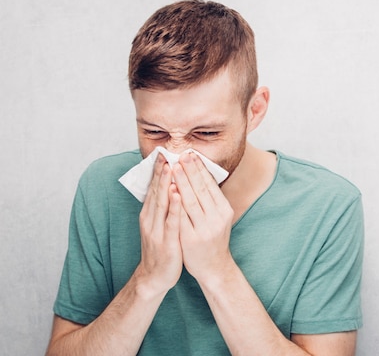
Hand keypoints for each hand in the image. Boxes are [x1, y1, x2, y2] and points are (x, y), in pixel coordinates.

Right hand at [135, 154, 182, 295]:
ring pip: (162, 204)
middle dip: (161, 173)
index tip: (163, 154)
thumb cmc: (162, 248)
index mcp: (149, 215)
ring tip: (171, 168)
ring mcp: (157, 230)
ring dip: (165, 185)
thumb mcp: (159, 225)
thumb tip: (168, 187)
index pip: (153, 189)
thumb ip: (162, 208)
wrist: (154, 277)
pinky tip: (177, 194)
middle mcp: (150, 220)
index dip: (158, 172)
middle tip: (166, 154)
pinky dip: (174, 206)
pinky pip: (171, 221)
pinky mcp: (166, 241)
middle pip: (156, 192)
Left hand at [173, 151, 234, 282]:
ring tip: (174, 167)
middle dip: (190, 171)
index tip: (191, 154)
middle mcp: (217, 217)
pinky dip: (176, 203)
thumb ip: (211, 199)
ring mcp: (204, 228)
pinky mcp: (191, 238)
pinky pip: (182, 217)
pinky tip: (171, 191)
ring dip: (182, 182)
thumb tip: (201, 174)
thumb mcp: (218, 217)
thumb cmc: (212, 238)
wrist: (213, 267)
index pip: (210, 185)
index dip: (200, 169)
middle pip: (201, 189)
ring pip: (192, 201)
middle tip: (182, 155)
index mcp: (224, 210)